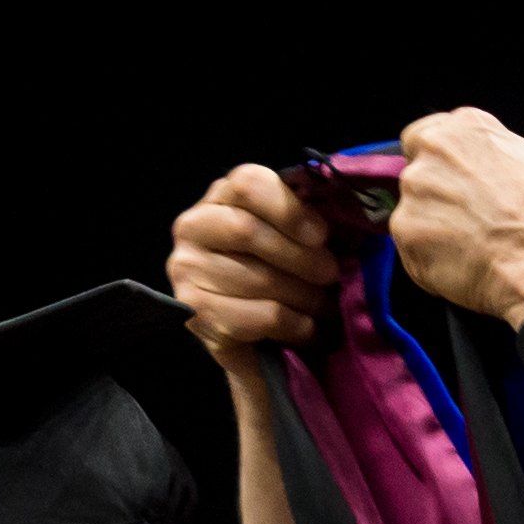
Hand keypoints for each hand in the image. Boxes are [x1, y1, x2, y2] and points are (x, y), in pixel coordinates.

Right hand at [168, 164, 341, 366]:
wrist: (255, 339)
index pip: (247, 184)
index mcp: (221, 196)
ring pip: (258, 279)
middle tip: (332, 275)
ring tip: (327, 306)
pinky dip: (296, 325)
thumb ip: (305, 216)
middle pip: (248, 231)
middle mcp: (192, 226)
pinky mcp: (196, 313)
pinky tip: (310, 329)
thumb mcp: (293, 236)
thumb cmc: (280, 274)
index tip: (322, 235)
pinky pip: (259, 316)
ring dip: (305, 296)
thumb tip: (338, 208)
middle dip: (301, 257)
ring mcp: (186, 271)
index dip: (288, 208)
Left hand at [385, 108, 523, 327]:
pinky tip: (464, 269)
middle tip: (467, 224)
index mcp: (467, 128)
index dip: (438, 165)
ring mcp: (416, 194)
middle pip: (416, 176)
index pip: (424, 137)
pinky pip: (411, 252)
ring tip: (471, 251)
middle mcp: (433, 153)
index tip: (451, 183)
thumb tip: (500, 176)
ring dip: (432, 233)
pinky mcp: (407, 235)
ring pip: (412, 215)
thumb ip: (501, 161)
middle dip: (435, 200)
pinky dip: (430, 264)